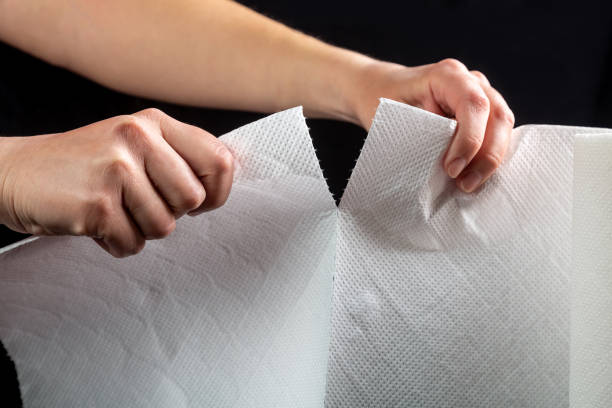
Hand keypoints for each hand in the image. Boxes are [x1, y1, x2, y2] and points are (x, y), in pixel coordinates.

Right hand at [0, 108, 233, 256]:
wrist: (14, 173)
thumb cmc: (82, 165)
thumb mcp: (132, 144)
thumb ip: (176, 156)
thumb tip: (228, 177)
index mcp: (153, 123)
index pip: (219, 160)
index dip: (217, 192)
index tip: (199, 204)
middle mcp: (137, 138)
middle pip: (192, 200)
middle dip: (169, 214)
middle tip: (137, 204)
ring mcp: (116, 169)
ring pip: (164, 227)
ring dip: (139, 230)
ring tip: (112, 211)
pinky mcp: (96, 203)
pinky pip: (132, 244)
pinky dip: (116, 244)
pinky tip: (95, 224)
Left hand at [347, 58, 514, 192]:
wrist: (384, 89)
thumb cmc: (387, 102)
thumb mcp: (394, 116)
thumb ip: (420, 133)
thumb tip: (442, 167)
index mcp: (447, 75)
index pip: (473, 104)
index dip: (470, 139)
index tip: (452, 168)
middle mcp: (471, 81)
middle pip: (498, 116)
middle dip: (486, 155)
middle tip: (465, 184)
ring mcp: (482, 93)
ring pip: (503, 126)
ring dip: (491, 159)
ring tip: (467, 185)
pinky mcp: (485, 112)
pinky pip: (498, 133)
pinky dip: (490, 156)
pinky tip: (474, 176)